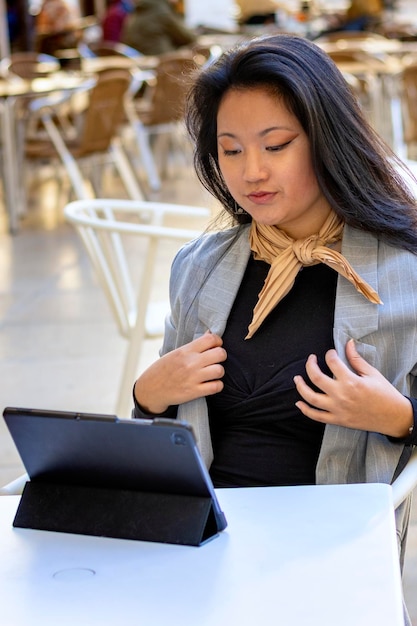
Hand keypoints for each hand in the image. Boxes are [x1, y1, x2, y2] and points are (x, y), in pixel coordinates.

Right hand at [134, 332, 226, 413]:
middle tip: (216, 360)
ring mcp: (193, 378)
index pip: (211, 339)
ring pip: (220, 370)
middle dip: (221, 356)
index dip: (218, 341)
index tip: (215, 346)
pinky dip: (217, 385)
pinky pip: (216, 387)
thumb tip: (210, 333)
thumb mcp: (175, 353)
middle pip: (220, 354)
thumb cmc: (163, 369)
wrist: (151, 389)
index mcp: (185, 351)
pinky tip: (212, 384)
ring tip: (213, 373)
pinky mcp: (194, 392)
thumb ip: (193, 346)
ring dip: (219, 372)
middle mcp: (190, 363)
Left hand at [293, 339, 412, 437]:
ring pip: (311, 397)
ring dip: (300, 387)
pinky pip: (316, 416)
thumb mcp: (372, 373)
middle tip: (311, 359)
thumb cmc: (384, 394)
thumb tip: (348, 343)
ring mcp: (337, 409)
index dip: (330, 354)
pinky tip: (299, 402)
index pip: (332, 362)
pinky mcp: (337, 420)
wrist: (393, 417)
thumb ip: (356, 359)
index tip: (331, 353)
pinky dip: (305, 410)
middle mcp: (341, 395)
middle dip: (310, 365)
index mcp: (351, 381)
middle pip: (316, 377)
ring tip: (296, 379)